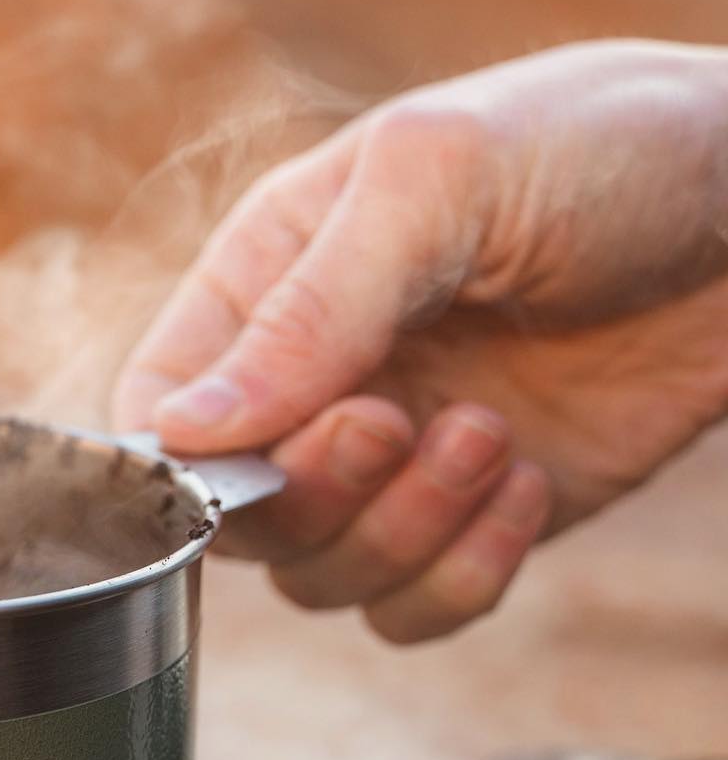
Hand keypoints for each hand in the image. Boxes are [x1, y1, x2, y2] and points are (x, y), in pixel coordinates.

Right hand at [114, 40, 727, 641]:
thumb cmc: (599, 149)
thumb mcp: (437, 184)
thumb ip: (306, 310)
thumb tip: (181, 433)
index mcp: (269, 287)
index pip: (159, 412)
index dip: (192, 460)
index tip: (264, 444)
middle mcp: (315, 388)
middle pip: (240, 519)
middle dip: (318, 492)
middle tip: (398, 418)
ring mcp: (390, 464)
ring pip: (322, 579)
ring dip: (404, 530)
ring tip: (490, 432)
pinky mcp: (468, 522)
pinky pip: (414, 610)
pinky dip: (464, 575)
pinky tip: (527, 482)